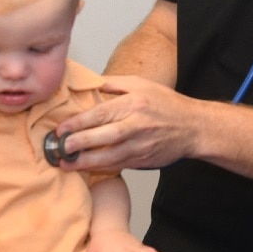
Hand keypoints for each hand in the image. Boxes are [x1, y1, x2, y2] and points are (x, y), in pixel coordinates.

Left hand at [56, 76, 197, 171]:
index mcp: (133, 104)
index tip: (61, 128)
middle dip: (78, 143)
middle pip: (102, 136)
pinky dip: (100, 168)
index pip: (100, 114)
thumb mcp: (142, 84)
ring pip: (108, 156)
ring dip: (85, 162)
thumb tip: (90, 83)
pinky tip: (86, 168)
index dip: (78, 122)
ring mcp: (140, 145)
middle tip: (59, 147)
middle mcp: (136, 125)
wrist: (192, 127)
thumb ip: (115, 84)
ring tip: (65, 163)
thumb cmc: (167, 104)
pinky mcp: (142, 160)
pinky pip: (117, 166)